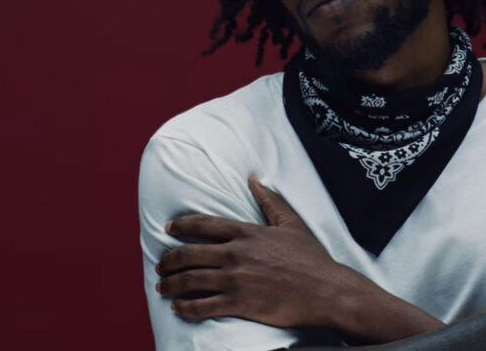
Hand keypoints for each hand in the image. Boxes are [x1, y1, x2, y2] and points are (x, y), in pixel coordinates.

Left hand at [156, 176, 440, 339]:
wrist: (325, 290)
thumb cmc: (310, 258)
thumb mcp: (290, 222)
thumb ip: (269, 200)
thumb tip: (254, 179)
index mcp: (246, 232)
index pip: (204, 225)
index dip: (182, 225)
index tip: (169, 229)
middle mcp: (235, 254)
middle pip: (190, 253)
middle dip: (170, 259)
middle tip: (160, 264)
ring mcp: (236, 280)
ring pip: (192, 280)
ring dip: (172, 284)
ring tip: (162, 286)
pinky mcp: (239, 303)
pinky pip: (204, 306)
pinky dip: (186, 307)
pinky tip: (178, 307)